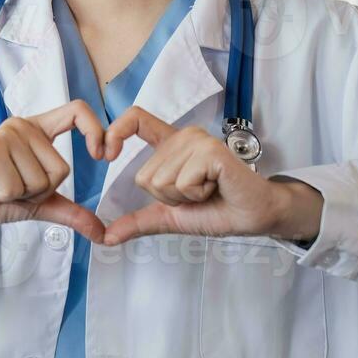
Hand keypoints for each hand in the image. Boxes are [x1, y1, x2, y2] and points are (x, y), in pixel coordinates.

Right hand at [0, 100, 106, 242]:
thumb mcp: (37, 204)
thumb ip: (69, 212)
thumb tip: (101, 232)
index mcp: (37, 130)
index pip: (76, 111)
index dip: (96, 130)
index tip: (102, 155)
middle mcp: (23, 126)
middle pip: (61, 169)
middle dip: (39, 191)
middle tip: (11, 186)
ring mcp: (6, 136)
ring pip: (41, 181)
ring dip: (20, 195)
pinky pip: (18, 187)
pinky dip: (4, 196)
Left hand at [100, 106, 322, 245]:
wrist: (252, 217)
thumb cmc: (217, 210)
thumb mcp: (170, 216)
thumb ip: (138, 221)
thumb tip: (106, 237)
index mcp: (171, 144)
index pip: (135, 119)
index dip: (115, 132)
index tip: (105, 155)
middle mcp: (183, 136)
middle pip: (144, 175)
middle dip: (168, 197)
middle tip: (198, 194)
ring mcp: (197, 141)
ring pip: (161, 180)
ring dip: (184, 198)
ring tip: (208, 191)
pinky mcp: (210, 151)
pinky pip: (182, 182)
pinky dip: (197, 195)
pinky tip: (216, 188)